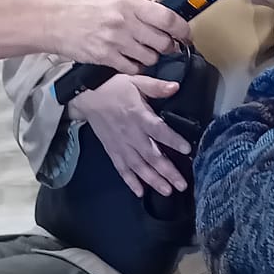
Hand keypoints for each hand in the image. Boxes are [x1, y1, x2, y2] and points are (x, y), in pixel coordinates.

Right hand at [50, 0, 185, 71]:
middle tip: (167, 44)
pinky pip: (133, 69)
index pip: (167, 19)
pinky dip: (137, 66)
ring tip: (146, 50)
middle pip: (163, 42)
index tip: (186, 34)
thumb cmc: (83, 3)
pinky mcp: (107, 58)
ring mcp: (116, 43)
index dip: (182, 29)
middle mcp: (125, 23)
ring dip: (153, 56)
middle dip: (169, 45)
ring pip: (150, 57)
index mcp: (129, 3)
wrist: (55, 22)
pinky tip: (132, 59)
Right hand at [69, 73, 191, 197]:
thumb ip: (156, 86)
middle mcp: (131, 134)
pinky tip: (140, 192)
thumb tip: (176, 86)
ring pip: (138, 166)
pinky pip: (121, 169)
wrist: (86, 95)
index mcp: (139, 116)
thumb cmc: (113, 87)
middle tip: (182, 185)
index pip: (159, 131)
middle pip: (151, 155)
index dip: (173, 141)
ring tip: (167, 191)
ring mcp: (120, 145)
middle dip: (167, 171)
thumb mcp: (136, 81)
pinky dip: (130, 181)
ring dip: (153, 180)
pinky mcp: (111, 150)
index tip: (187, 150)